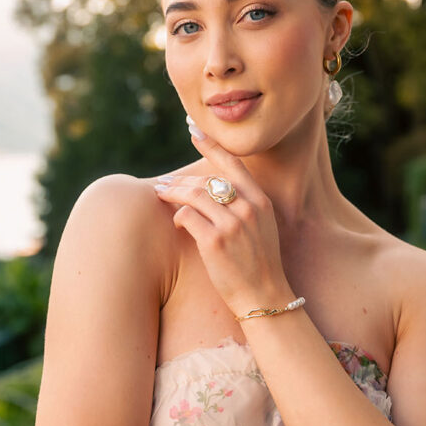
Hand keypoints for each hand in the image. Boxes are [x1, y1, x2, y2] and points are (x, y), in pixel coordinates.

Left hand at [153, 130, 293, 316]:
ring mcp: (232, 224)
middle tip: (164, 184)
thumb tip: (213, 190)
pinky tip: (177, 224)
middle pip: (207, 179)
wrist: (264, 297)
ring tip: (160, 195)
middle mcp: (248, 208)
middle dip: (181, 180)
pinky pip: (187, 216)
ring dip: (172, 193)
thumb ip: (244, 206)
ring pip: (193, 194)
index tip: (194, 129)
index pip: (233, 163)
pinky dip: (178, 217)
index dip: (212, 144)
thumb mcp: (261, 228)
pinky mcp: (215, 241)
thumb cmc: (258, 264)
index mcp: (261, 201)